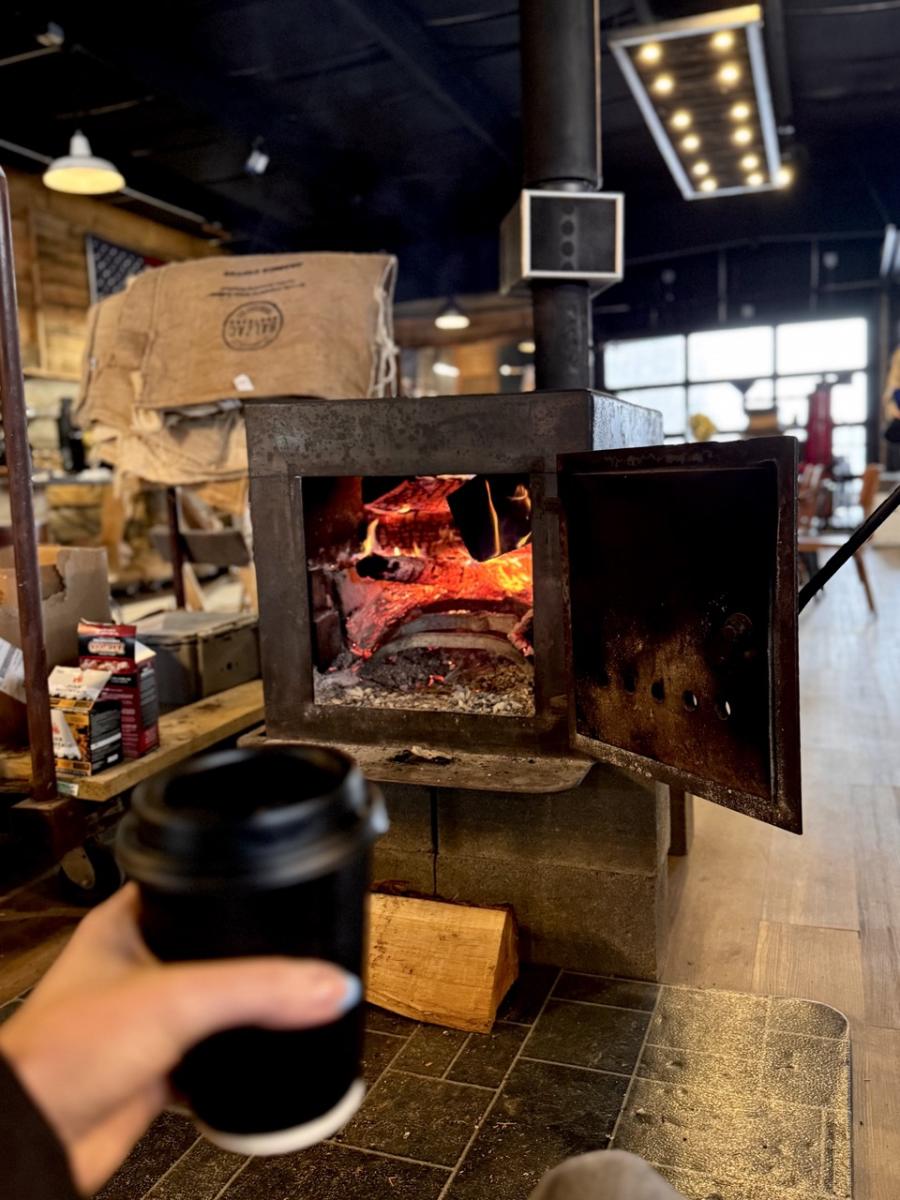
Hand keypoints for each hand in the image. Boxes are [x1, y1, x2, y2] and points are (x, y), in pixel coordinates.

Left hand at [0, 884, 358, 1195]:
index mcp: (124, 926)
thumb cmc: (60, 1054)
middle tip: (299, 948)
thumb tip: (328, 983)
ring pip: (214, 1007)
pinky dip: (240, 1064)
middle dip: (253, 955)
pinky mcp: (157, 1071)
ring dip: (248, 1013)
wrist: (37, 1139)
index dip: (234, 884)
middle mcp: (134, 969)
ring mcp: (146, 1021)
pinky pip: (212, 1060)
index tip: (281, 884)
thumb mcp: (176, 999)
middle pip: (211, 949)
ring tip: (292, 1000)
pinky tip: (266, 1059)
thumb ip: (257, 988)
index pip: (189, 887)